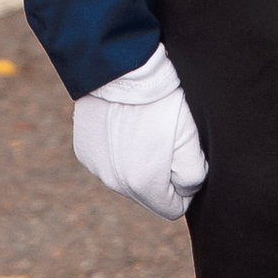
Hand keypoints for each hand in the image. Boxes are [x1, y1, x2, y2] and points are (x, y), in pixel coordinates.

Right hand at [72, 45, 208, 219]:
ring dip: (139, 162)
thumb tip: (186, 190)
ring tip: (145, 128)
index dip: (184, 186)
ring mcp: (96, 167)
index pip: (173, 208)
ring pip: (127, 178)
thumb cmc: (163, 101)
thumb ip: (194, 177)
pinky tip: (126, 124)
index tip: (185, 158)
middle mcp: (114, 183)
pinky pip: (108, 162)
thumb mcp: (192, 139)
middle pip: (149, 194)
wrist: (123, 69)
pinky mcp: (84, 150)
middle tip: (166, 138)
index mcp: (143, 185)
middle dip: (161, 175)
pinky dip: (119, 149)